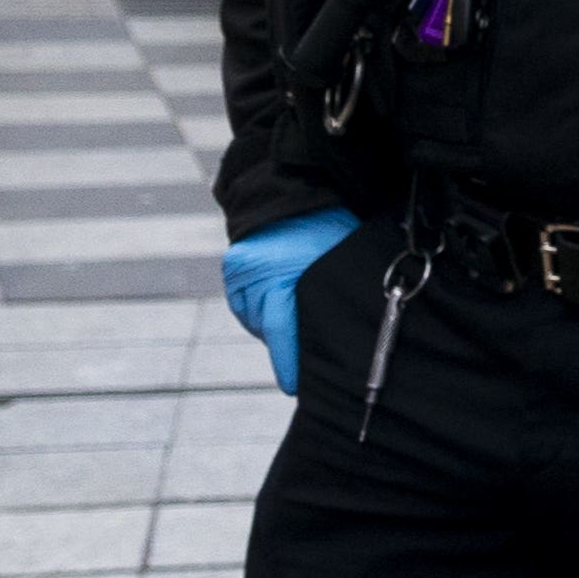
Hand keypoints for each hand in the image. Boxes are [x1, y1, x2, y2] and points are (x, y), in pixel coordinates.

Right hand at [222, 208, 363, 397]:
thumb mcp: (338, 262)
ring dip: (277, 330)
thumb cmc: (329, 225)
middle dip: (289, 349)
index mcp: (276, 276)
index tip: (296, 389)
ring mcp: (238, 275)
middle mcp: (249, 277)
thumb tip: (345, 339)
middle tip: (311, 366)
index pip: (282, 333)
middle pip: (269, 330)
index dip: (290, 365)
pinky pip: (248, 307)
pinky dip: (264, 314)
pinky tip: (283, 313)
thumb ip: (333, 298)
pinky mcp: (234, 272)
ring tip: (300, 331)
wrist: (294, 188)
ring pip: (258, 321)